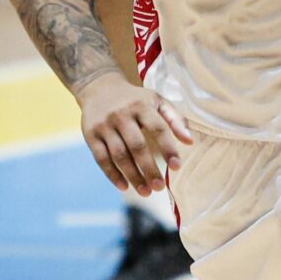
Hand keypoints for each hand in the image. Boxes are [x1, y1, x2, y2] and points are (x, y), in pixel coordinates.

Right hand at [77, 72, 193, 196]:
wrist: (98, 87)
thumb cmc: (134, 99)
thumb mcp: (156, 101)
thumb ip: (175, 119)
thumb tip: (189, 141)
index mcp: (141, 105)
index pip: (157, 128)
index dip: (168, 148)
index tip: (176, 167)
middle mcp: (121, 114)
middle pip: (137, 146)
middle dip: (149, 168)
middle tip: (159, 187)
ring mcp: (104, 125)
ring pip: (119, 155)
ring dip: (133, 176)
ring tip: (146, 192)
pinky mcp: (90, 135)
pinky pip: (101, 159)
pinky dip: (112, 175)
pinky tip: (124, 187)